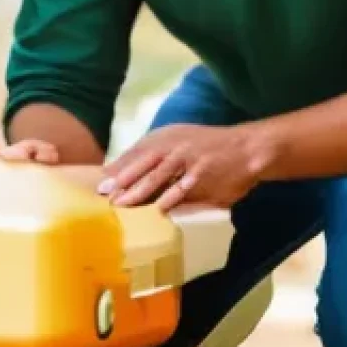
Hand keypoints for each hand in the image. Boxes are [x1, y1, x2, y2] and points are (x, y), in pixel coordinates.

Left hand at [98, 123, 267, 209]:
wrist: (247, 148)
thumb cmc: (210, 149)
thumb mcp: (181, 142)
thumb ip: (158, 156)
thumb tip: (128, 174)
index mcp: (167, 136)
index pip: (137, 151)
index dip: (118, 166)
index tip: (100, 181)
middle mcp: (174, 144)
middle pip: (141, 162)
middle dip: (121, 179)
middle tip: (103, 194)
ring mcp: (188, 159)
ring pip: (156, 175)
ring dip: (136, 191)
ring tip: (120, 204)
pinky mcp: (202, 175)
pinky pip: (180, 189)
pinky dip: (166, 200)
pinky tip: (155, 210)